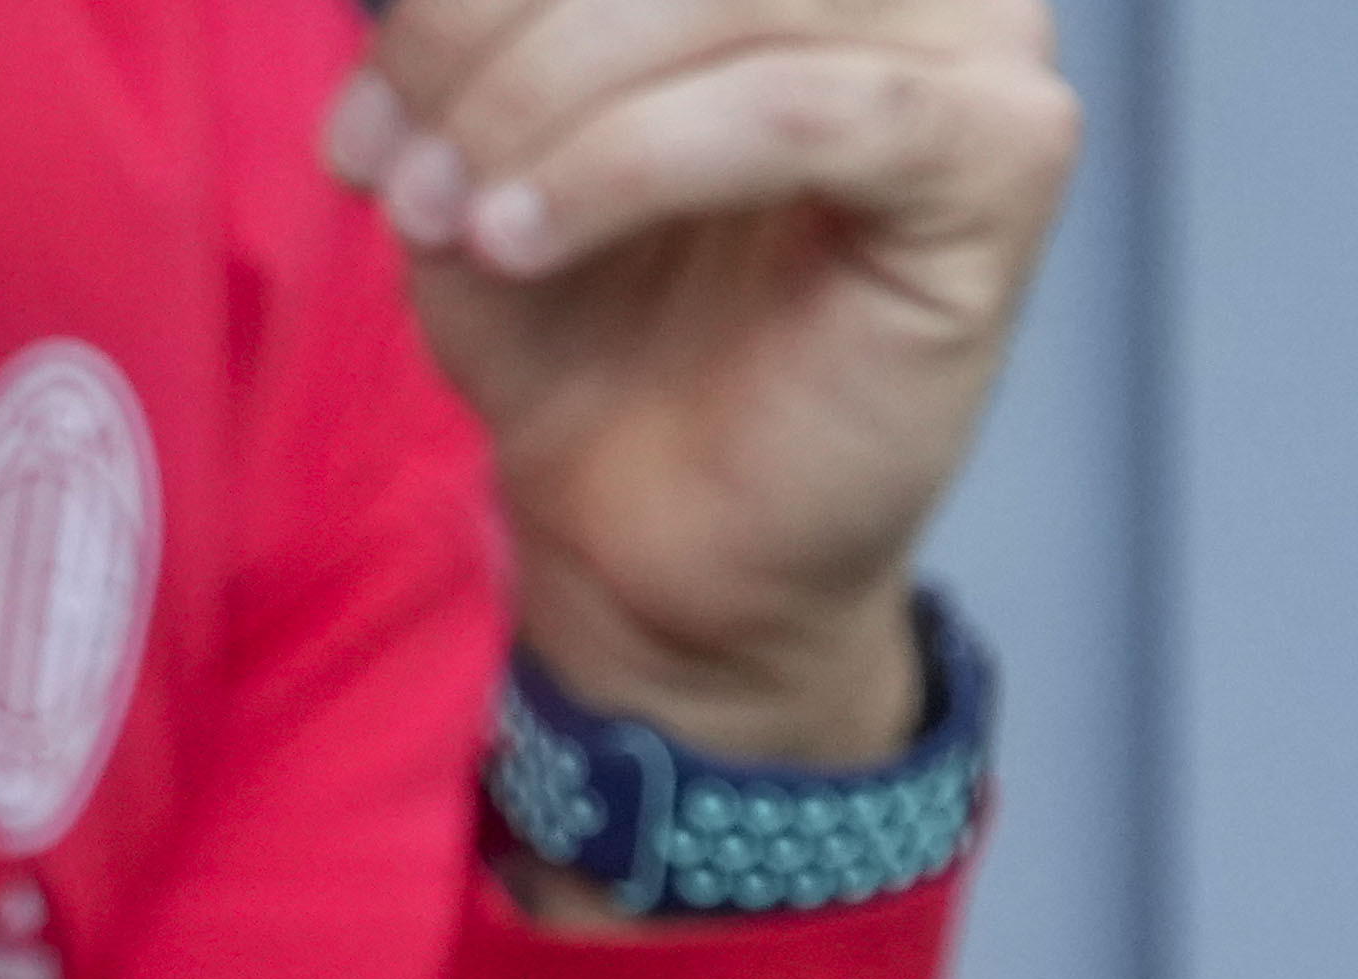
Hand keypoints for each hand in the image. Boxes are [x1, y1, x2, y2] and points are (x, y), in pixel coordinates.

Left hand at [331, 0, 1080, 765]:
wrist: (652, 545)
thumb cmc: (583, 331)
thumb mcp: (476, 147)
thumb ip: (456, 33)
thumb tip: (391, 0)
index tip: (357, 125)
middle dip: (491, 38)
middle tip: (402, 173)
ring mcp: (976, 44)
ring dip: (546, 107)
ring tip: (461, 223)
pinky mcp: (999, 157)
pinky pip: (799, 109)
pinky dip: (633, 165)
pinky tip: (528, 242)